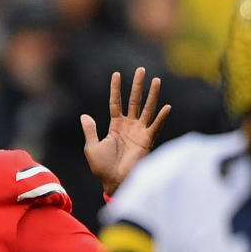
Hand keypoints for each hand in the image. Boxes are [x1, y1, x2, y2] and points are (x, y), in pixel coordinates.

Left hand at [82, 67, 170, 195]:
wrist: (113, 182)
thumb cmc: (102, 168)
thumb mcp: (92, 147)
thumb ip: (90, 131)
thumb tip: (84, 116)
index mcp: (115, 126)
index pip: (116, 102)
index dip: (116, 89)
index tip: (116, 74)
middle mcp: (129, 126)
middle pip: (133, 101)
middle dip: (137, 86)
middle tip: (141, 69)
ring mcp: (139, 132)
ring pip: (146, 109)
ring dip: (152, 95)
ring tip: (156, 80)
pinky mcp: (146, 141)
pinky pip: (155, 127)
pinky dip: (161, 117)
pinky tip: (166, 106)